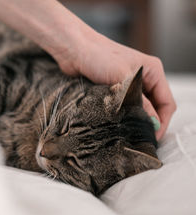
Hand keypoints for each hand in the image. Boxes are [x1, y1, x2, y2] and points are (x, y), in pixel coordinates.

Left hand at [52, 32, 175, 140]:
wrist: (74, 50)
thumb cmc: (99, 56)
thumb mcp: (123, 79)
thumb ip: (139, 102)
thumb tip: (151, 122)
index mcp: (153, 71)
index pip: (166, 102)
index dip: (162, 121)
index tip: (152, 136)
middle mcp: (143, 78)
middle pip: (154, 107)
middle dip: (150, 122)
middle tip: (141, 139)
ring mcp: (128, 84)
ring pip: (138, 108)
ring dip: (135, 119)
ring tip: (129, 133)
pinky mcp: (113, 89)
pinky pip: (124, 106)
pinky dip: (123, 115)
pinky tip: (118, 124)